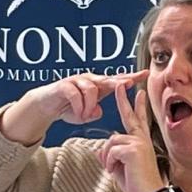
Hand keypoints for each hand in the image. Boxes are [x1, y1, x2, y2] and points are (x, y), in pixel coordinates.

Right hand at [30, 70, 148, 125]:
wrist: (46, 105)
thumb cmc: (68, 107)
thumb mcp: (84, 114)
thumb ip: (93, 113)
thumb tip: (98, 112)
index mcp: (98, 86)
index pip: (117, 80)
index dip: (131, 77)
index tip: (145, 74)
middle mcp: (89, 80)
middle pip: (107, 78)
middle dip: (119, 81)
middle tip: (129, 83)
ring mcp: (76, 81)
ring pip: (91, 88)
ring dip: (90, 105)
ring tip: (85, 116)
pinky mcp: (64, 85)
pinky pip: (75, 94)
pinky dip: (79, 106)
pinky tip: (78, 114)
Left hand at [96, 83, 164, 191]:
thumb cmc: (138, 185)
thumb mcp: (120, 169)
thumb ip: (111, 158)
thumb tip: (98, 153)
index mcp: (140, 142)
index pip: (138, 120)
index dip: (136, 105)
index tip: (137, 93)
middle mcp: (141, 139)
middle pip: (129, 116)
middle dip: (123, 100)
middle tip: (119, 84)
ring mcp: (138, 142)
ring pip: (111, 141)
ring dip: (108, 157)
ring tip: (115, 169)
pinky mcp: (133, 149)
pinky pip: (111, 151)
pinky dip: (110, 163)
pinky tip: (117, 171)